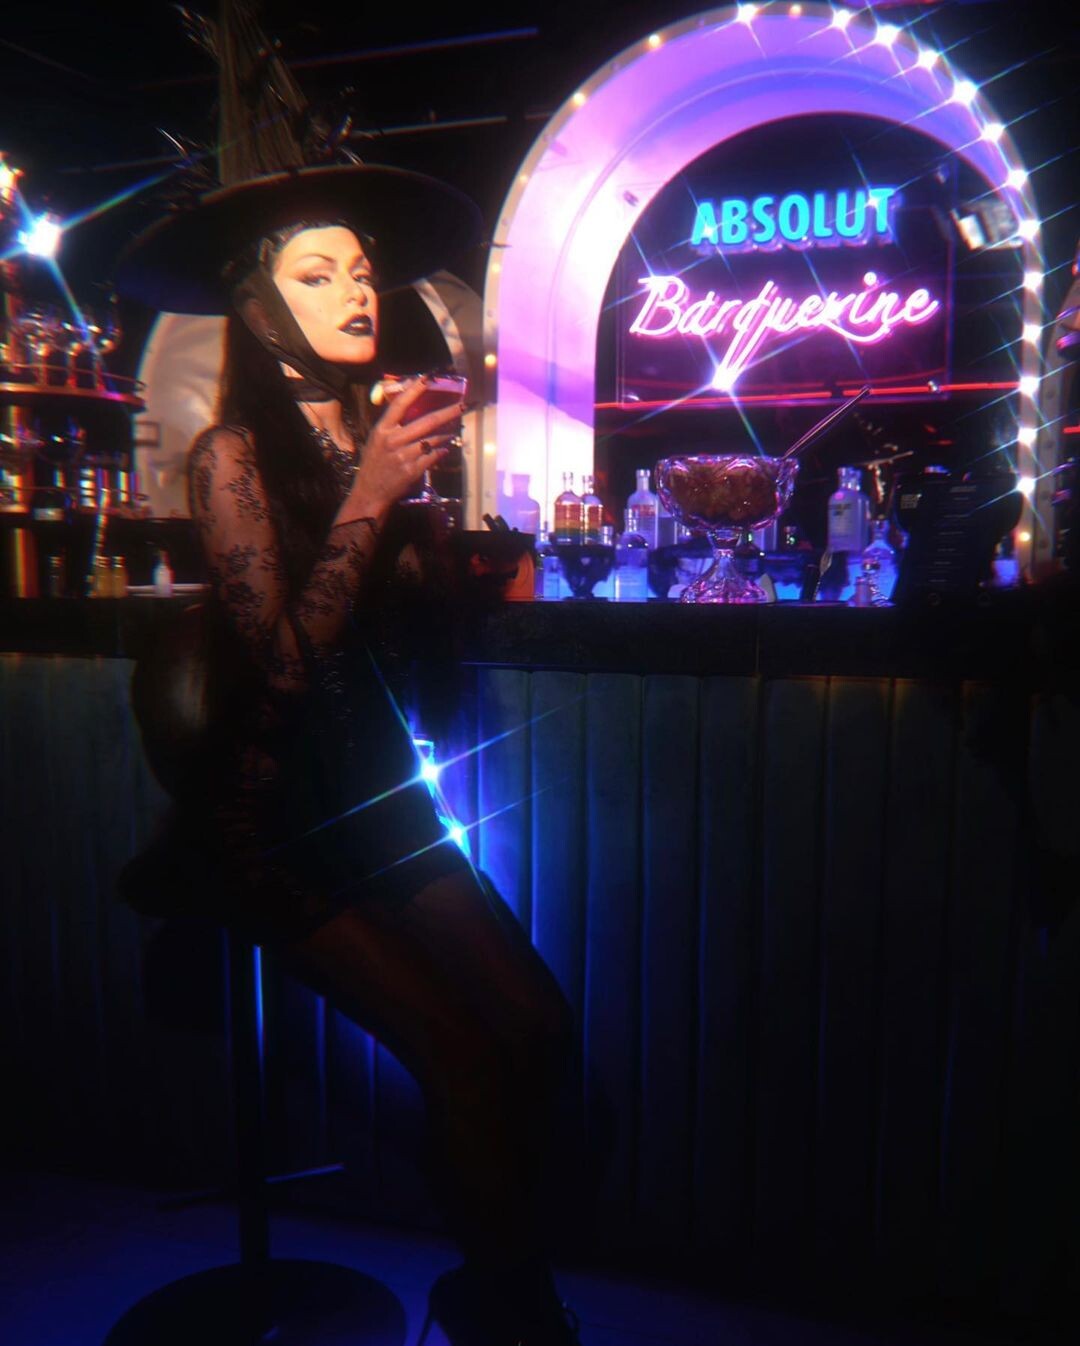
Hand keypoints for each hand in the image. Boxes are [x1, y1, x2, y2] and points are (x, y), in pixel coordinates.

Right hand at [349, 378, 462, 511]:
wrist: (370, 492)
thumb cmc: (374, 464)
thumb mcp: (376, 440)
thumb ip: (391, 425)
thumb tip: (410, 408)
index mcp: (382, 429)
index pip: (400, 404)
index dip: (414, 390)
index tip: (428, 378)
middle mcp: (393, 440)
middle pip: (426, 422)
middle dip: (447, 412)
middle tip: (462, 406)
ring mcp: (403, 456)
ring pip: (433, 440)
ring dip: (446, 435)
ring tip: (453, 431)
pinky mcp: (412, 471)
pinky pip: (433, 457)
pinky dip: (440, 452)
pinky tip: (444, 450)